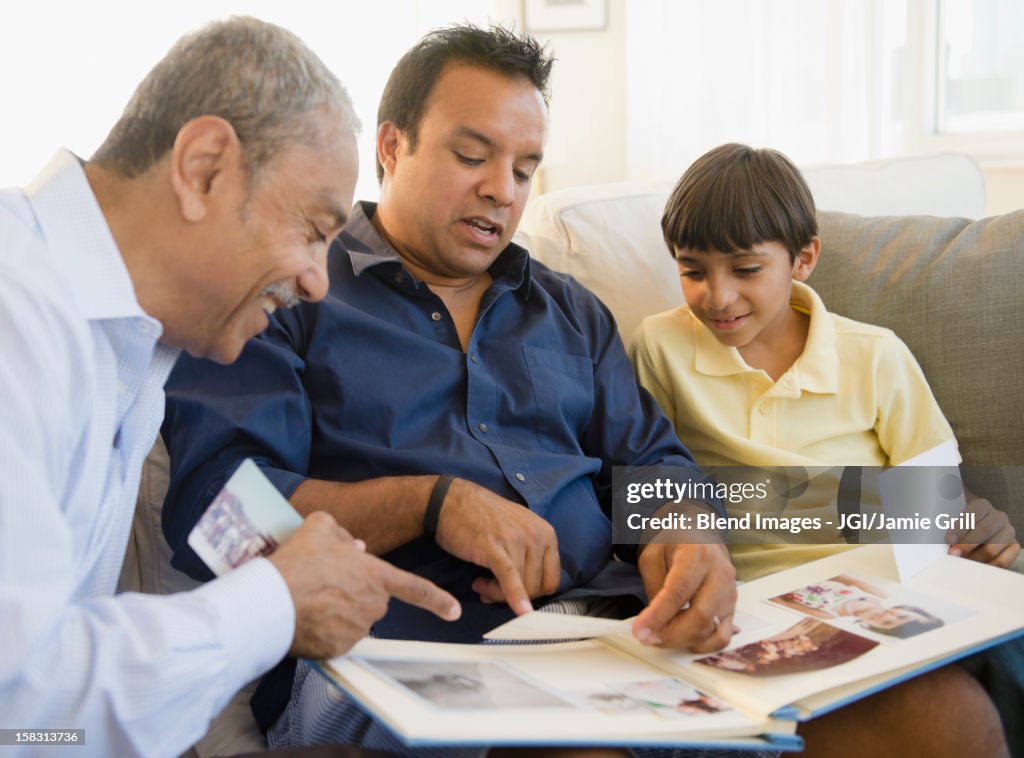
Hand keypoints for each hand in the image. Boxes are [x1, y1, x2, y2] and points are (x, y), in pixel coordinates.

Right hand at [269, 512, 460, 658]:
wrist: (270, 602)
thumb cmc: (297, 563)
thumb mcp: (318, 526)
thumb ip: (340, 531)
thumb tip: (351, 545)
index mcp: (375, 576)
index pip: (415, 588)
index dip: (437, 599)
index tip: (454, 611)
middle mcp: (373, 605)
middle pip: (373, 598)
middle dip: (356, 591)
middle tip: (326, 581)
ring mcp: (356, 630)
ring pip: (354, 618)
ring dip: (339, 610)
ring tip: (310, 597)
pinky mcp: (338, 649)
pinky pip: (336, 637)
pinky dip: (324, 629)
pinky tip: (306, 616)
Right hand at [434, 478, 560, 614]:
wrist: (451, 501)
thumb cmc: (482, 518)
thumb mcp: (519, 529)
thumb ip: (531, 553)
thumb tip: (532, 590)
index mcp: (546, 533)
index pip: (552, 580)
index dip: (532, 593)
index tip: (511, 591)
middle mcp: (536, 535)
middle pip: (537, 587)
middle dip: (513, 596)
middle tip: (489, 590)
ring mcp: (516, 540)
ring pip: (522, 587)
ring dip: (497, 594)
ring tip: (480, 584)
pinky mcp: (494, 547)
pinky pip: (510, 578)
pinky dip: (514, 597)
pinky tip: (516, 610)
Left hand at [633, 541, 736, 652]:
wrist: (699, 534)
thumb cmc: (676, 541)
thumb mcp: (653, 555)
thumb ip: (654, 587)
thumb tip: (653, 622)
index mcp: (698, 553)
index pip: (679, 592)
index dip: (658, 616)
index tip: (640, 631)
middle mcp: (720, 573)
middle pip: (700, 616)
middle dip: (671, 634)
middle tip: (647, 638)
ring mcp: (729, 592)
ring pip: (711, 630)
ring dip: (683, 641)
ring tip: (661, 637)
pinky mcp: (731, 608)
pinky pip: (721, 636)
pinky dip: (701, 644)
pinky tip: (682, 639)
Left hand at [947, 495, 1019, 567]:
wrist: (974, 525)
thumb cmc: (957, 520)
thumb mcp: (952, 515)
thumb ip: (944, 520)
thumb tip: (930, 533)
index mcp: (982, 505)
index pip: (972, 514)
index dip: (960, 528)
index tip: (948, 540)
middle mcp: (998, 517)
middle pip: (984, 531)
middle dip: (967, 544)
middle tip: (953, 554)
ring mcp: (1008, 532)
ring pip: (992, 548)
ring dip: (974, 557)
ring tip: (961, 563)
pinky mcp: (1013, 546)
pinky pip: (1003, 560)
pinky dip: (988, 566)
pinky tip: (975, 570)